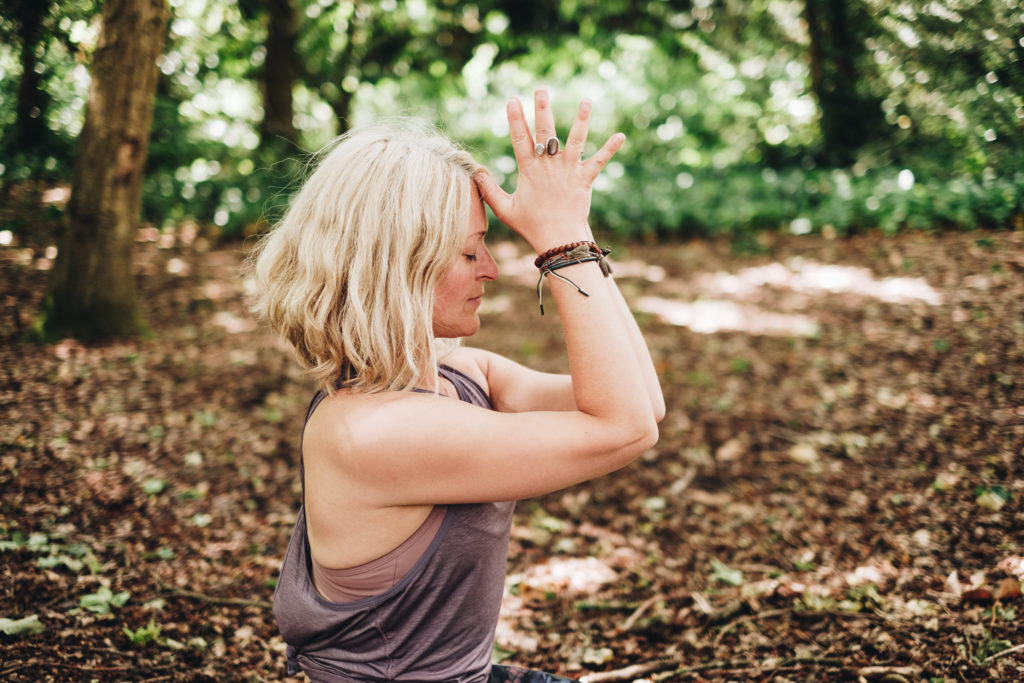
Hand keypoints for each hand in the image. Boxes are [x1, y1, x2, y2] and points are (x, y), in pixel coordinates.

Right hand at [475, 88, 624, 253]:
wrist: (559, 240)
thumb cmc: (531, 225)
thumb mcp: (504, 210)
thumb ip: (489, 191)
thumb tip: (475, 174)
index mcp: (529, 171)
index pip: (520, 139)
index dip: (515, 118)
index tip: (512, 99)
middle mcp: (549, 167)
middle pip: (546, 133)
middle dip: (543, 109)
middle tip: (542, 89)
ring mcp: (568, 171)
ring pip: (575, 140)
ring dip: (581, 120)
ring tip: (586, 100)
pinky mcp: (585, 179)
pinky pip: (599, 161)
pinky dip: (610, 149)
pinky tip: (621, 135)